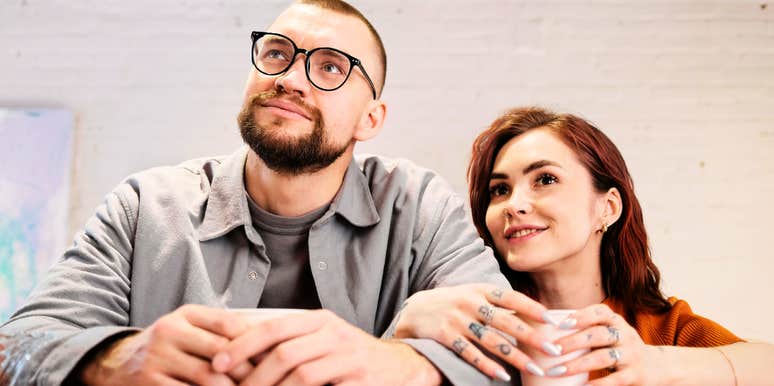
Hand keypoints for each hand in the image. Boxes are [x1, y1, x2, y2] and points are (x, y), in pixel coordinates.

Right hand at [79, 304, 254, 385]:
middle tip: (267, 380)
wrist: (117, 365)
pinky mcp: (149, 382)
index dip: (255, 342)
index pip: (229, 324)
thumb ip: (221, 330)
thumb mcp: (190, 328)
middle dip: (248, 370)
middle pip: (222, 350)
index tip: (274, 357)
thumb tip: (267, 339)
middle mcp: (170, 331)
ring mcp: (157, 358)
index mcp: (186, 315)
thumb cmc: (169, 348)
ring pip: (208, 377)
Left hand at [212, 309, 441, 385]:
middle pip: (284, 353)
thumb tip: (237, 349)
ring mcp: (350, 358)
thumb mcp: (321, 338)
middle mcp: (334, 334)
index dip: (242, 345)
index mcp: (319, 320)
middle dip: (254, 377)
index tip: (217, 364)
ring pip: (303, 375)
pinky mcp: (362, 382)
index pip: (273, 327)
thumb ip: (289, 339)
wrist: (399, 367)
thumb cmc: (349, 355)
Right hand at [393, 284, 560, 380]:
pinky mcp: (446, 336)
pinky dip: (486, 365)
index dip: (532, 308)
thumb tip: (532, 313)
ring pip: (492, 341)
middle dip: (532, 337)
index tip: (552, 320)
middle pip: (506, 322)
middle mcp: (470, 303)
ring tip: (534, 369)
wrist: (416, 309)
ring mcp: (458, 320)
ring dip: (515, 357)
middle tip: (552, 350)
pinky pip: (470, 353)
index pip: (511, 298)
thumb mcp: (474, 293)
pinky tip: (502, 375)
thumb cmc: (454, 302)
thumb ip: (498, 302)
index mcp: (480, 290)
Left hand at [547, 304, 663, 384]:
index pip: (600, 312)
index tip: (561, 324)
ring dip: (577, 364)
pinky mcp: (635, 375)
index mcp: (616, 321)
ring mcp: (631, 355)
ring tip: (557, 371)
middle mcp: (625, 335)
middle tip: (552, 349)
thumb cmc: (620, 347)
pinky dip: (596, 384)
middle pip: (598, 335)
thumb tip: (546, 330)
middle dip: (573, 342)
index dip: (581, 316)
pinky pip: (614, 380)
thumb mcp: (610, 332)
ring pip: (603, 357)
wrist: (657, 366)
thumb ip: (587, 329)